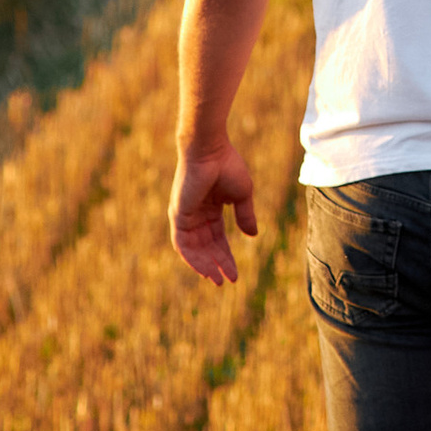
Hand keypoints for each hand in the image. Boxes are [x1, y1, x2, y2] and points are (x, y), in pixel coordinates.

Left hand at [170, 140, 256, 285]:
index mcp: (210, 208)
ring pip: (193, 249)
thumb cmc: (227, 165)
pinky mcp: (178, 215)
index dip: (226, 256)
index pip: (217, 238)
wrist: (210, 149)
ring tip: (218, 280)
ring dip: (205, 265)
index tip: (236, 274)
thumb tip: (252, 235)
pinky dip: (192, 258)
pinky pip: (182, 244)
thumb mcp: (242, 195)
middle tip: (229, 280)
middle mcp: (195, 214)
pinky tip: (204, 270)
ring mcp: (185, 216)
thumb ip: (245, 215)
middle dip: (217, 264)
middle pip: (206, 246)